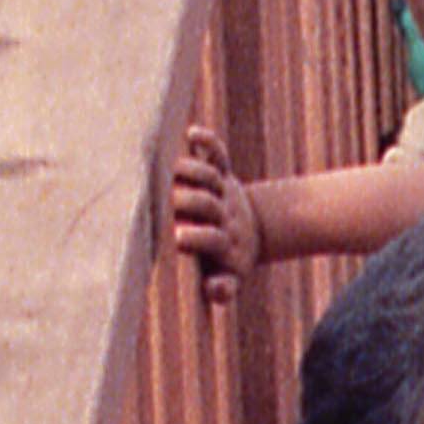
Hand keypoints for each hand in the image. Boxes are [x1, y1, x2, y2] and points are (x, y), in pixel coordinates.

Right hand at [171, 124, 261, 305]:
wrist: (250, 237)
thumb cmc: (223, 263)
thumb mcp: (226, 281)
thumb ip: (222, 290)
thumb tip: (216, 291)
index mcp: (221, 243)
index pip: (212, 239)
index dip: (200, 237)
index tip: (180, 238)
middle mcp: (222, 215)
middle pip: (207, 204)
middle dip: (192, 202)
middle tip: (173, 203)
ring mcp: (222, 192)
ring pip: (210, 176)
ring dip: (195, 172)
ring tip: (174, 171)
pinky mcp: (222, 173)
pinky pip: (216, 153)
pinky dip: (207, 141)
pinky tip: (192, 133)